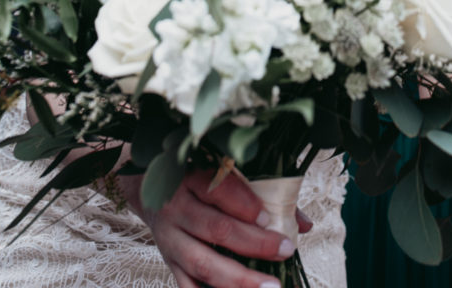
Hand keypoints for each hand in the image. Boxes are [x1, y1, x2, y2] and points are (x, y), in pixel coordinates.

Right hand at [132, 167, 295, 287]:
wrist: (147, 189)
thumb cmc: (197, 181)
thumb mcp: (222, 174)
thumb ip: (263, 193)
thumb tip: (304, 224)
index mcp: (192, 178)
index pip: (219, 188)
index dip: (245, 203)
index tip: (271, 217)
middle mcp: (178, 209)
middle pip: (216, 228)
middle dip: (253, 243)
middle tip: (285, 250)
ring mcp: (171, 241)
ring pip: (203, 263)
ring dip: (238, 279)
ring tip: (270, 287)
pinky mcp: (169, 264)